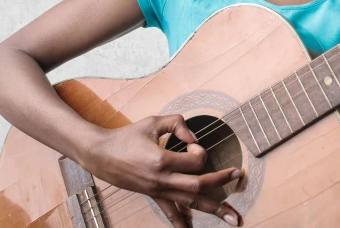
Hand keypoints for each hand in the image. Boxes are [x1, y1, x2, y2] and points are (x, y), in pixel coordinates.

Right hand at [82, 114, 241, 226]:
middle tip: (238, 176)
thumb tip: (194, 138)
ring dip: (214, 209)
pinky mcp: (153, 196)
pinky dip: (182, 223)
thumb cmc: (128, 136)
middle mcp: (162, 180)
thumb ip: (177, 124)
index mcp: (162, 160)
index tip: (191, 144)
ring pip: (190, 203)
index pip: (195, 160)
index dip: (199, 150)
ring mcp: (158, 191)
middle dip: (221, 182)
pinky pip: (170, 213)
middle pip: (199, 185)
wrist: (101, 155)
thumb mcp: (153, 122)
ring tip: (233, 219)